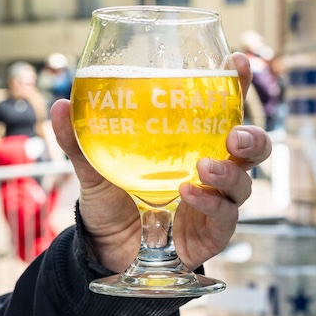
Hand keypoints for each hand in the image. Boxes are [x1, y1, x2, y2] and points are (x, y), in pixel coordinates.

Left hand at [49, 52, 272, 273]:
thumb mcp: (94, 169)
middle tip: (235, 134)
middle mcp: (212, 171)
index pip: (224, 111)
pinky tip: (189, 194)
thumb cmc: (111, 203)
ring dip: (229, 173)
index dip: (236, 85)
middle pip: (252, 150)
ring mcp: (216, 203)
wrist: (106, 252)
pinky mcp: (212, 234)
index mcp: (192, 145)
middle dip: (253, 138)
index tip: (236, 62)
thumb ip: (81, 141)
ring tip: (204, 167)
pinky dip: (210, 204)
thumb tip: (62, 105)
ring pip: (244, 185)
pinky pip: (224, 218)